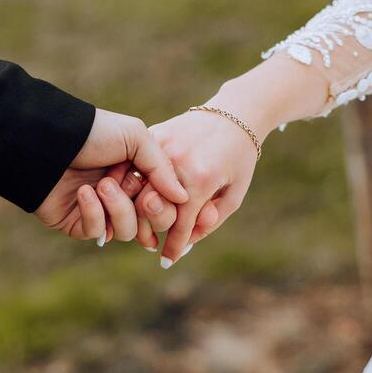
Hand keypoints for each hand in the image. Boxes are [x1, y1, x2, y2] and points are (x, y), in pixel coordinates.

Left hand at [36, 108, 188, 242]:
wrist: (48, 140)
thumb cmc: (93, 133)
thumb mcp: (136, 137)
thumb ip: (162, 167)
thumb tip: (184, 198)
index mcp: (139, 174)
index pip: (166, 202)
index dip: (165, 201)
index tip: (156, 190)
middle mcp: (123, 194)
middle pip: (152, 222)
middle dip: (149, 210)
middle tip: (139, 194)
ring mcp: (101, 211)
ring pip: (127, 231)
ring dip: (118, 209)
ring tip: (102, 185)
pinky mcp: (78, 224)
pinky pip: (97, 233)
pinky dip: (93, 213)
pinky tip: (84, 192)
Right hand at [134, 107, 262, 266]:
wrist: (236, 112)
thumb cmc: (239, 157)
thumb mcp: (234, 193)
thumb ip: (211, 221)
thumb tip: (186, 243)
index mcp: (200, 179)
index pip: (179, 223)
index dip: (173, 246)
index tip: (168, 260)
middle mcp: (177, 162)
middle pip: (150, 207)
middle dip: (149, 229)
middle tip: (151, 242)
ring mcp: (162, 145)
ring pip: (137, 186)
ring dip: (136, 208)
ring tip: (141, 221)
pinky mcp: (154, 134)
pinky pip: (136, 164)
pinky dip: (132, 182)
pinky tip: (134, 196)